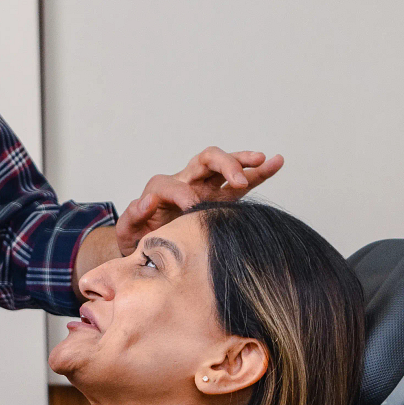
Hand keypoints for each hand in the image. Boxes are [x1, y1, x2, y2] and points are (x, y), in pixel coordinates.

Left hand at [114, 147, 283, 254]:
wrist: (147, 246)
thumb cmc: (139, 238)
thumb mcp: (128, 231)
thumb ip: (133, 216)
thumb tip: (148, 200)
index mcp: (160, 189)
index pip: (174, 185)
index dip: (182, 195)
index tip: (191, 210)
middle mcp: (185, 181)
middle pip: (205, 160)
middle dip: (223, 164)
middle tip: (237, 180)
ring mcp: (205, 188)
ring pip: (225, 166)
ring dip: (243, 161)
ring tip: (264, 158)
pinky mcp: (220, 199)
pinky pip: (242, 182)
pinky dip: (258, 172)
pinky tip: (276, 163)